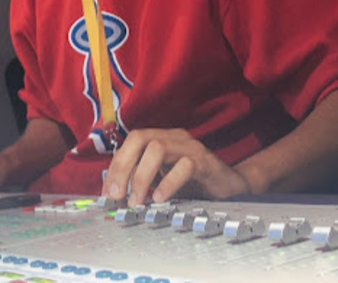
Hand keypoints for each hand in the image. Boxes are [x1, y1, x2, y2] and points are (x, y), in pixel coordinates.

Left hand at [101, 128, 248, 205]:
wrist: (230, 185)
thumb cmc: (193, 181)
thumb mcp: (162, 177)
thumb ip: (142, 178)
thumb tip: (113, 193)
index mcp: (160, 137)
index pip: (130, 142)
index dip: (116, 166)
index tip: (107, 192)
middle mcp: (172, 137)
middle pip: (139, 138)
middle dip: (123, 166)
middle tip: (116, 195)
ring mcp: (189, 146)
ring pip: (157, 148)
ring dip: (141, 176)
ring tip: (136, 201)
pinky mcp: (204, 161)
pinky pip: (184, 166)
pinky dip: (168, 183)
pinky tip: (160, 199)